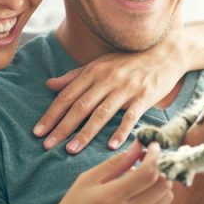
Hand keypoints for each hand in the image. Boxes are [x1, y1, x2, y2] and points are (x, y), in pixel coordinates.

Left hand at [35, 18, 203, 153]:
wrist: (165, 54)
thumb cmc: (128, 62)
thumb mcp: (100, 64)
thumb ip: (74, 76)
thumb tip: (49, 85)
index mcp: (93, 71)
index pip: (67, 95)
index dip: (51, 114)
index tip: (38, 131)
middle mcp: (107, 79)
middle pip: (80, 106)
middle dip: (62, 127)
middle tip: (47, 145)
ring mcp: (126, 88)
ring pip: (101, 113)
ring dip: (85, 133)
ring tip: (71, 150)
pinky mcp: (144, 97)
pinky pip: (130, 116)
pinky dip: (120, 131)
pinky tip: (110, 146)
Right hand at [36, 142, 172, 203]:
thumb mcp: (87, 180)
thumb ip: (115, 163)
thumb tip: (138, 146)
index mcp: (110, 197)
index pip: (148, 173)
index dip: (156, 155)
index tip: (153, 146)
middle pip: (163, 185)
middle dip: (160, 167)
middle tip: (150, 160)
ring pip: (166, 199)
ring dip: (161, 184)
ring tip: (145, 178)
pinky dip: (158, 200)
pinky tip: (143, 196)